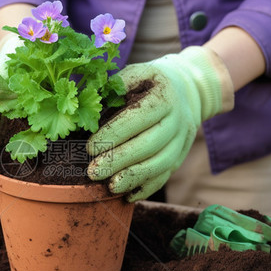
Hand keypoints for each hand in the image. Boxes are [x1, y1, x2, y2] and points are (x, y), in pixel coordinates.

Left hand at [87, 46, 233, 201]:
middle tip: (93, 172)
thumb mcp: (133, 74)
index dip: (113, 134)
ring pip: (160, 164)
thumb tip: (86, 112)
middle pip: (149, 145)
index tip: (89, 147)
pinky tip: (127, 196)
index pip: (138, 117)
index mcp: (164, 95)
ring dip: (133, 178)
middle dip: (118, 161)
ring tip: (109, 187)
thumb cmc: (147, 82)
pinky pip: (166, 175)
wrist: (185, 88)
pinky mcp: (181, 155)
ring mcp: (182, 140)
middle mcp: (178, 119)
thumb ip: (112, 91)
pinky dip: (146, 188)